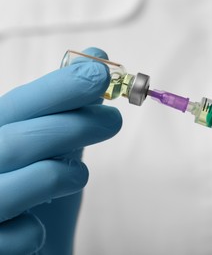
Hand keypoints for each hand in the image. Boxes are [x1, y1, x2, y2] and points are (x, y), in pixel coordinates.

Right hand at [0, 48, 121, 253]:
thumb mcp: (54, 147)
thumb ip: (69, 108)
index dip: (59, 87)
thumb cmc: (38, 195)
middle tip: (113, 119)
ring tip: (79, 175)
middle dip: (72, 126)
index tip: (100, 74)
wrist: (23, 249)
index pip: (18, 105)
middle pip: (17, 140)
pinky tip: (39, 228)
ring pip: (20, 182)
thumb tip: (96, 57)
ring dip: (62, 175)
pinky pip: (17, 236)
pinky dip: (34, 231)